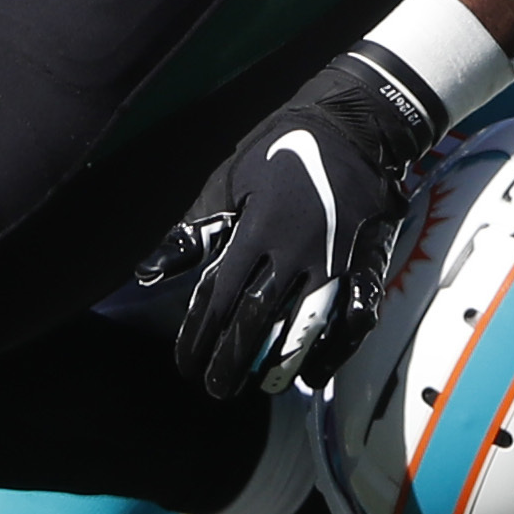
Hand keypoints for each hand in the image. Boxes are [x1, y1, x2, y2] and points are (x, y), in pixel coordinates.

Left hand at [158, 46, 445, 399]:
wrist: (352, 126)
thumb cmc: (279, 154)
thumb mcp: (228, 185)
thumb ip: (192, 237)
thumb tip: (146, 274)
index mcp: (256, 230)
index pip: (219, 299)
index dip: (199, 337)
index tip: (186, 365)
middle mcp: (295, 250)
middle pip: (257, 321)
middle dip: (232, 360)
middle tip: (216, 388)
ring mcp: (335, 259)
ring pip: (306, 326)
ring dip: (280, 363)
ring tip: (260, 386)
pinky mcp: (368, 262)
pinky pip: (354, 318)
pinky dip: (334, 351)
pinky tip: (314, 371)